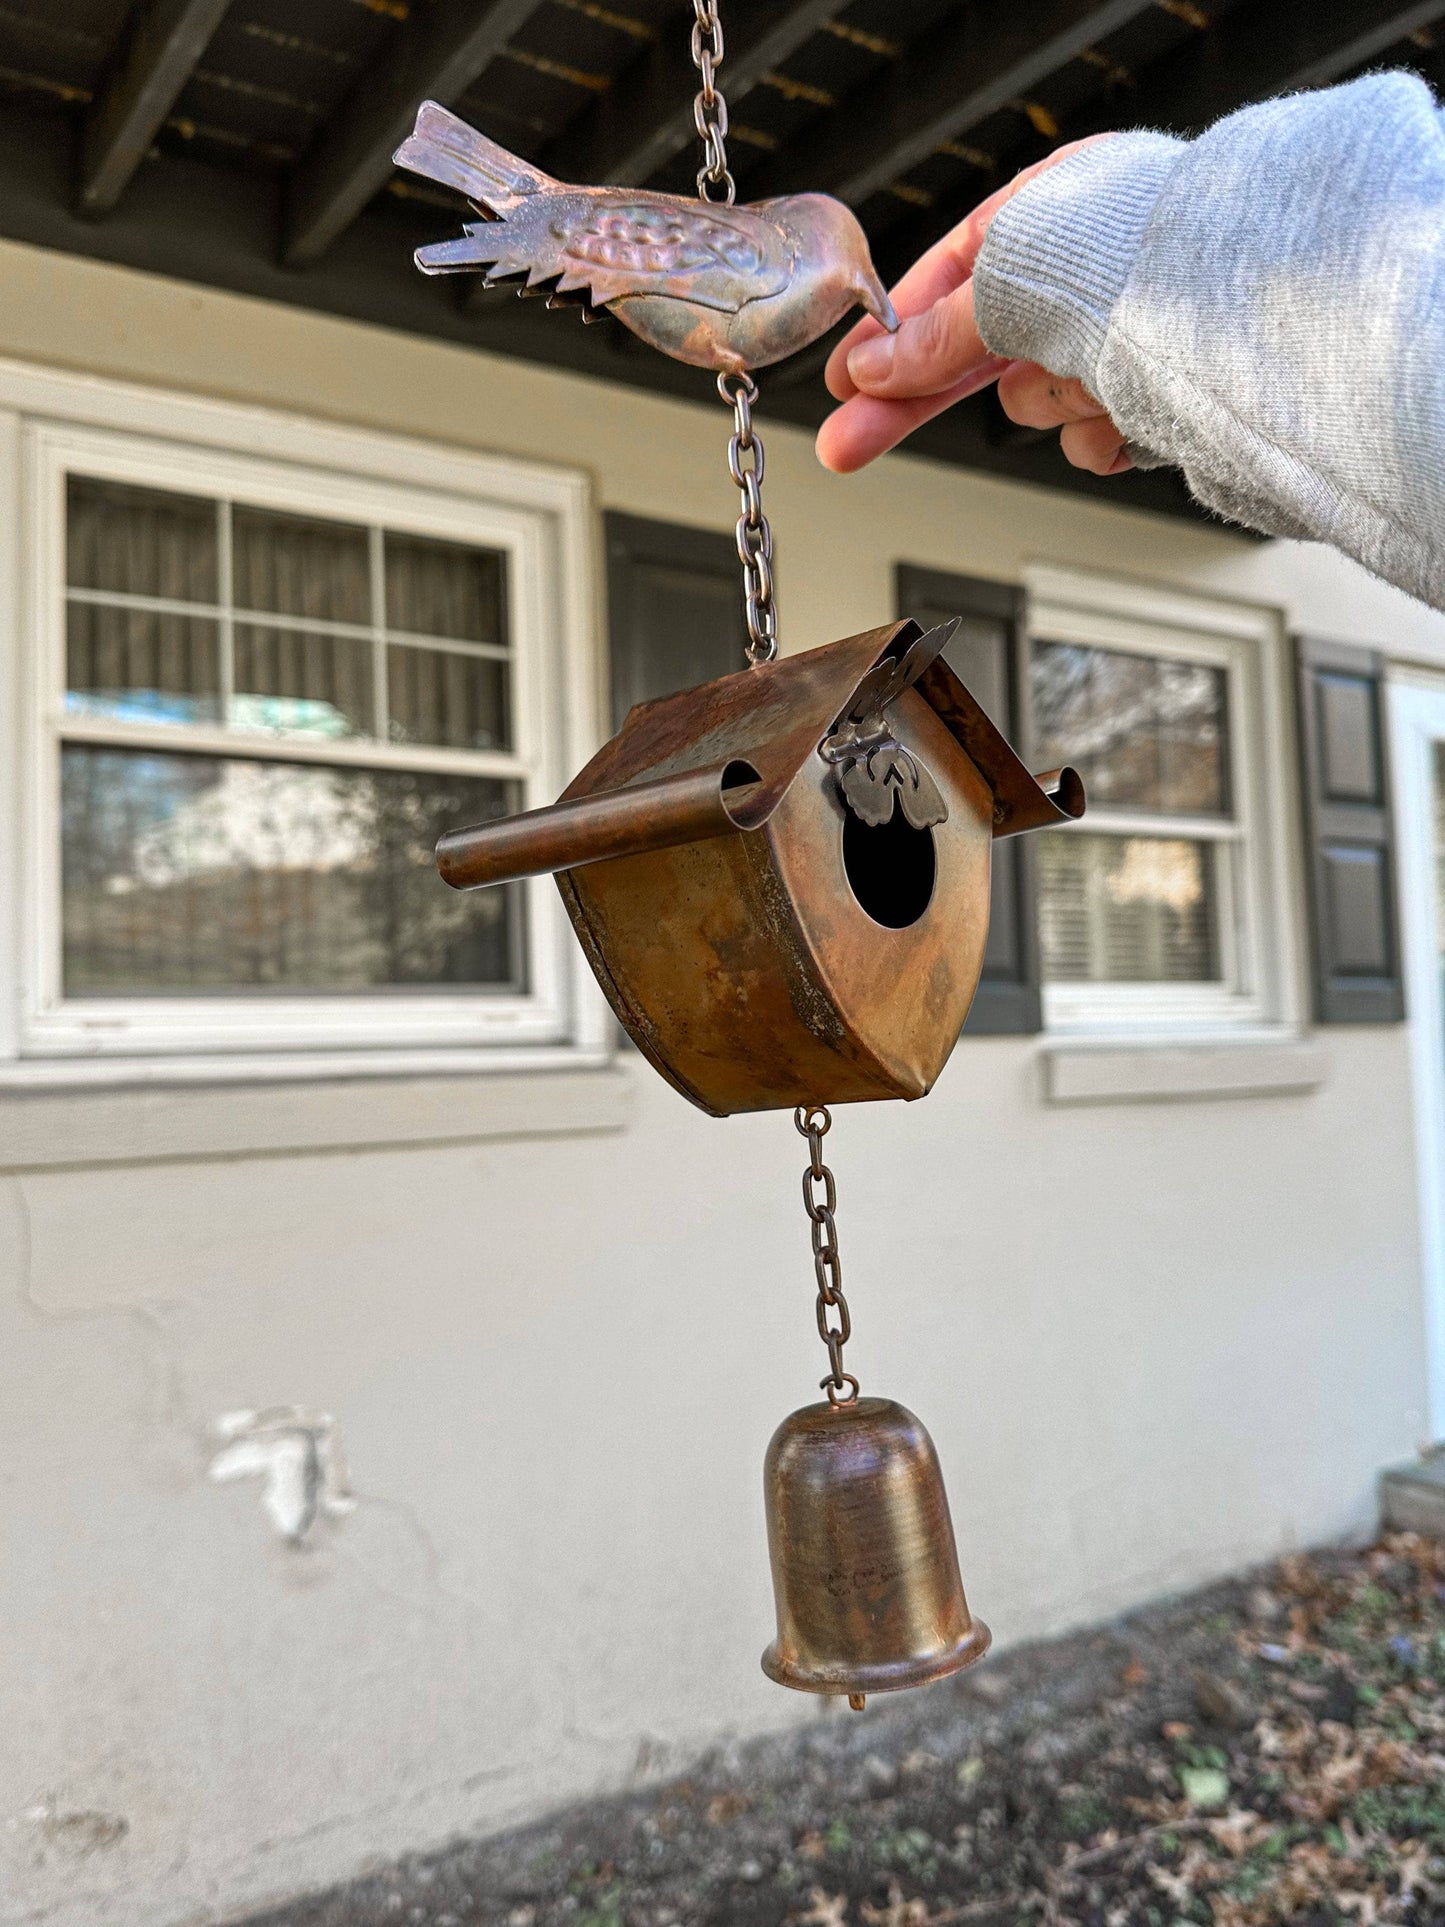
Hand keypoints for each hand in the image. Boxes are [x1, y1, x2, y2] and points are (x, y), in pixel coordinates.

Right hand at [816, 137, 1131, 477]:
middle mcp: (1093, 269)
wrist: (1261, 312)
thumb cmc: (1145, 260)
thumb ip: (937, 335)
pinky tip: (1129, 418)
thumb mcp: (1008, 283)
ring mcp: (1126, 337)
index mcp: (1060, 207)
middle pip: (978, 352)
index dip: (892, 334)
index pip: (951, 275)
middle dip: (915, 403)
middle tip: (846, 446)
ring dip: (1052, 403)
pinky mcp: (1162, 399)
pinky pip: (1093, 439)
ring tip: (1093, 380)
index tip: (847, 383)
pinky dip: (1102, 438)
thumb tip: (876, 368)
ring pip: (1039, 401)